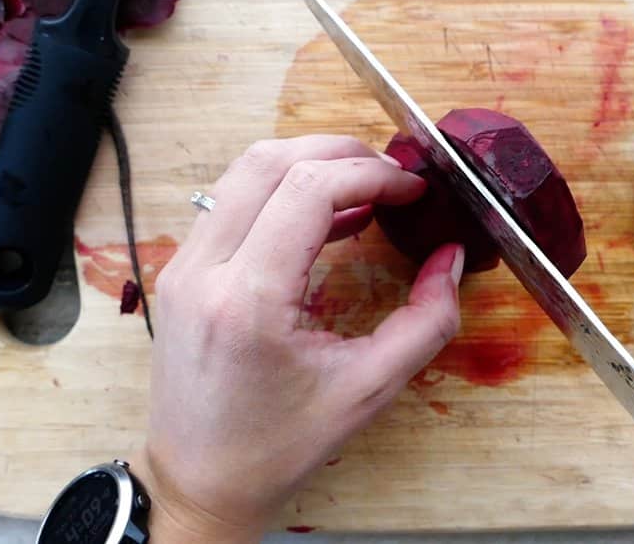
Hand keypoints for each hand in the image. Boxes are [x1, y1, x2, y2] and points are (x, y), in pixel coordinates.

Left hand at [131, 135, 465, 542]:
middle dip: (341, 153)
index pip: (309, 190)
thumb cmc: (279, 446)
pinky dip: (281, 192)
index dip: (371, 174)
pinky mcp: (182, 271)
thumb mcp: (369, 389)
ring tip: (365, 191)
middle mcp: (205, 272)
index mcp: (249, 301)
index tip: (412, 189)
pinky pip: (231, 203)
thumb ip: (426, 322)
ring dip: (308, 165)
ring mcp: (184, 267)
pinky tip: (329, 217)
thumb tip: (451, 257)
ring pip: (243, 171)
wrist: (201, 480)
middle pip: (270, 161)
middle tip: (392, 176)